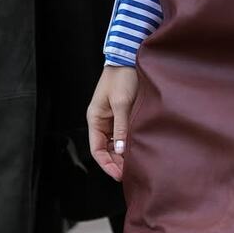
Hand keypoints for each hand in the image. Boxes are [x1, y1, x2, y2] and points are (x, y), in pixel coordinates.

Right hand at [87, 64, 137, 180]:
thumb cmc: (122, 77)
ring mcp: (112, 120)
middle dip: (116, 162)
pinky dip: (129, 145)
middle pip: (106, 150)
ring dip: (123, 155)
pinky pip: (123, 136)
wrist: (129, 58)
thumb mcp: (122, 103)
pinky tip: (138, 151)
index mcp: (95, 119)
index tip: (119, 174)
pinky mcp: (122, 117)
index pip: (97, 149)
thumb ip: (121, 128)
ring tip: (135, 165)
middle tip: (131, 173)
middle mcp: (101, 122)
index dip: (106, 164)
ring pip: (115, 145)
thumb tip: (122, 151)